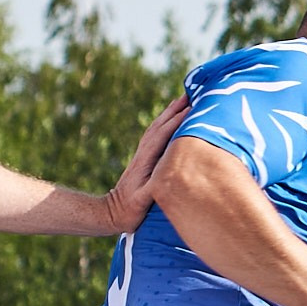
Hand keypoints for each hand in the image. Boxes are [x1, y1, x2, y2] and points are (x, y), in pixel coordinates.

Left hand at [104, 94, 191, 231]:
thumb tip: (167, 177)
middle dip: (176, 109)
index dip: (178, 121)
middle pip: (161, 125)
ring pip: (158, 126)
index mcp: (146, 161)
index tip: (194, 108)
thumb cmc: (129, 211)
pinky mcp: (144, 157)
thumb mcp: (141, 203)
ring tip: (185, 98)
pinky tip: (172, 117)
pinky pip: (156, 133)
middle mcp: (143, 153)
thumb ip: (152, 190)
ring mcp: (142, 153)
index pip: (164, 136)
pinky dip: (165, 121)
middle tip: (193, 93)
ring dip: (171, 111)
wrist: (111, 212)